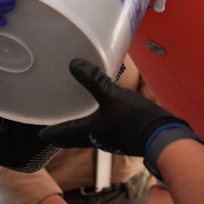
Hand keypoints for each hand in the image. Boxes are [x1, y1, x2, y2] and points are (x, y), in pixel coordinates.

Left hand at [40, 59, 203, 177]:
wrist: (163, 136)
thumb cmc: (134, 119)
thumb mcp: (112, 95)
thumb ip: (93, 79)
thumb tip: (73, 64)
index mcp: (89, 132)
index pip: (63, 135)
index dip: (50, 133)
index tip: (40, 132)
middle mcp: (97, 139)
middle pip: (74, 137)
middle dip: (63, 132)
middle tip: (53, 125)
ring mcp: (111, 139)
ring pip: (89, 134)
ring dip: (80, 127)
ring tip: (75, 116)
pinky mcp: (124, 136)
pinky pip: (104, 130)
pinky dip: (96, 123)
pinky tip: (102, 113)